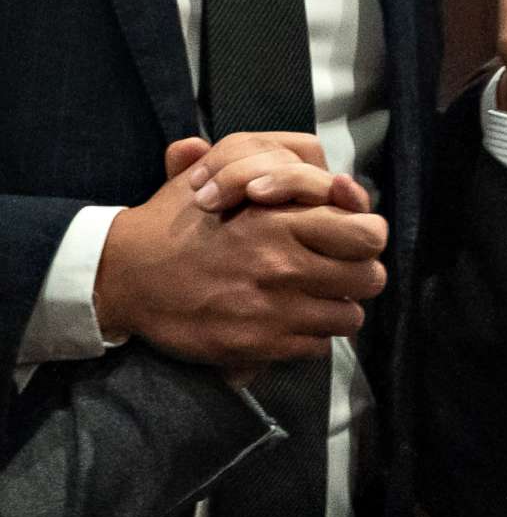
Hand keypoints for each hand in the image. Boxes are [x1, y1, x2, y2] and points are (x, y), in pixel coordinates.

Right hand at [97, 146, 389, 366]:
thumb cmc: (177, 224)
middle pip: (370, 278)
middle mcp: (284, 264)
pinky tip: (288, 322)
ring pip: (350, 316)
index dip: (365, 236)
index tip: (349, 239)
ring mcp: (275, 308)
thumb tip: (337, 179)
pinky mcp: (261, 343)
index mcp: (280, 220)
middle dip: (359, 274)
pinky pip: (318, 345)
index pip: (368, 233)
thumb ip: (277, 171)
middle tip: (338, 272)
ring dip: (336, 308)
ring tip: (313, 299)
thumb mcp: (218, 180)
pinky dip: (309, 337)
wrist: (125, 275)